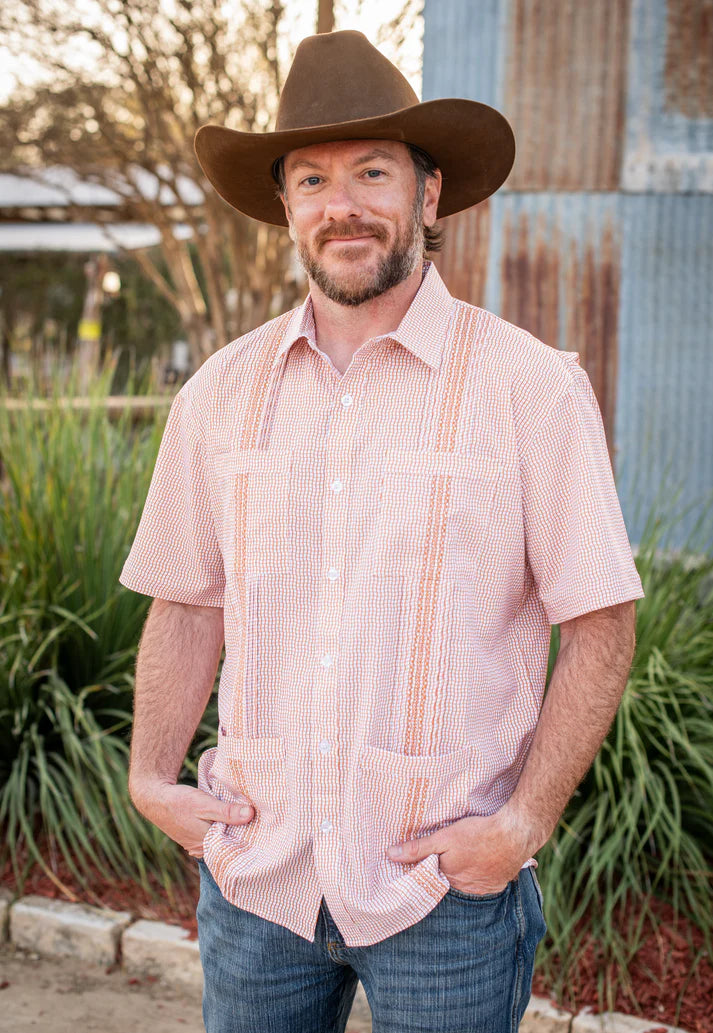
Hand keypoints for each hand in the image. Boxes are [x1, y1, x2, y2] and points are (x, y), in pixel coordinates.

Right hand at [130, 780, 254, 858]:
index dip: (251, 839)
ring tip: (255, 820)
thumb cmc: (179, 802)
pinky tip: (236, 817)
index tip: (268, 829)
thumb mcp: (205, 804)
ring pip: (223, 839)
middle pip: (230, 844)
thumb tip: (251, 814)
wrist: (155, 798)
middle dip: (245, 834)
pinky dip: (225, 827)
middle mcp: (203, 849)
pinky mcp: (197, 835)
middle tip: (266, 823)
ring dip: (235, 830)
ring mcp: (199, 844)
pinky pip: (216, 834)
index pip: (234, 849)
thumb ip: (227, 811)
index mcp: (207, 846)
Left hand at [386, 811, 532, 895]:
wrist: (513, 835)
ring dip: (463, 874)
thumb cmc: (477, 835)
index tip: (422, 863)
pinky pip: (482, 884)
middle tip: (447, 858)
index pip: (430, 880)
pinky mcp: (497, 885)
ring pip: (465, 884)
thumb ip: (418, 848)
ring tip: (465, 859)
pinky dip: (479, 875)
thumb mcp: (443, 838)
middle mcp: (464, 890)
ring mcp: (482, 889)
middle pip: (448, 882)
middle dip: (445, 872)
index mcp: (447, 879)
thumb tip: (390, 855)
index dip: (426, 870)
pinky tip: (480, 862)